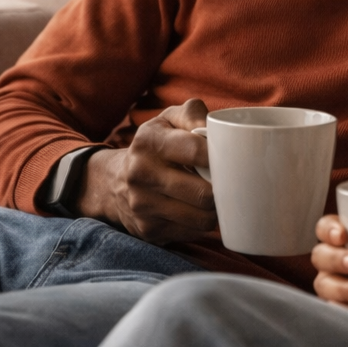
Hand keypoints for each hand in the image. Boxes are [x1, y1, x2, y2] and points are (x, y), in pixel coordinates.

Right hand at [77, 99, 214, 244]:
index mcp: (148, 141)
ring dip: (215, 210)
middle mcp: (141, 174)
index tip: (232, 159)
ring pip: (202, 218)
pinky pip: (192, 232)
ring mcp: (143, 205)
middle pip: (204, 193)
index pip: (197, 151)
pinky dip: (201, 223)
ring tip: (215, 196)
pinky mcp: (149, 230)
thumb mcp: (169, 120)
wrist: (115, 181)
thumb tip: (217, 129)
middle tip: (228, 182)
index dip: (222, 156)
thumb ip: (194, 114)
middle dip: (223, 190)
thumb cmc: (155, 145)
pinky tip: (197, 210)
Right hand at [312, 168, 347, 319]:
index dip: (329, 230)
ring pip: (326, 289)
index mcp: (342, 236)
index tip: (344, 234)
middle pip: (320, 258)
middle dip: (337, 260)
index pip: (323, 228)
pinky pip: (343, 316)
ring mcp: (338, 289)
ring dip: (344, 291)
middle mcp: (333, 262)